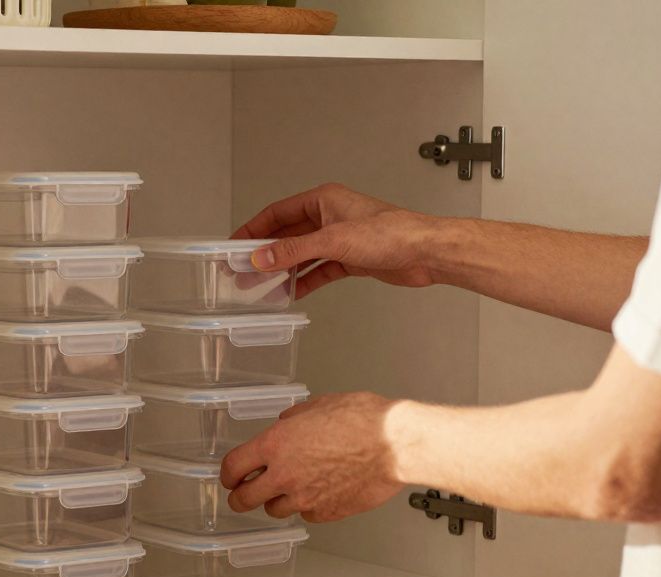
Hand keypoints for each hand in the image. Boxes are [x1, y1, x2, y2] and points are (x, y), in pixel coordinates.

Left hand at [220, 392, 403, 522]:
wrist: (394, 444)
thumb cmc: (363, 420)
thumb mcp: (319, 406)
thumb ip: (294, 419)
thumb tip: (286, 424)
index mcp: (276, 445)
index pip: (232, 467)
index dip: (227, 474)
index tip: (229, 477)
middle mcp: (284, 475)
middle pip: (244, 499)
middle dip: (240, 497)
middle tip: (244, 494)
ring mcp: (305, 498)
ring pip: (275, 510)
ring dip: (276, 502)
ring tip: (288, 491)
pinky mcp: (327, 513)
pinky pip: (306, 516)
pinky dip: (307, 508)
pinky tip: (318, 494)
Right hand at [234, 183, 440, 297]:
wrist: (424, 253)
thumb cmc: (390, 233)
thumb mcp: (333, 241)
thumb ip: (293, 251)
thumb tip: (261, 257)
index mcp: (324, 200)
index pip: (278, 212)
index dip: (255, 228)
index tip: (236, 244)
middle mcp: (329, 216)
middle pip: (288, 234)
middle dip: (266, 253)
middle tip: (243, 270)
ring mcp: (340, 238)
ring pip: (302, 254)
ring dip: (283, 270)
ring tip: (261, 286)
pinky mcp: (350, 259)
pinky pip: (318, 269)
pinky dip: (304, 280)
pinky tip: (291, 293)